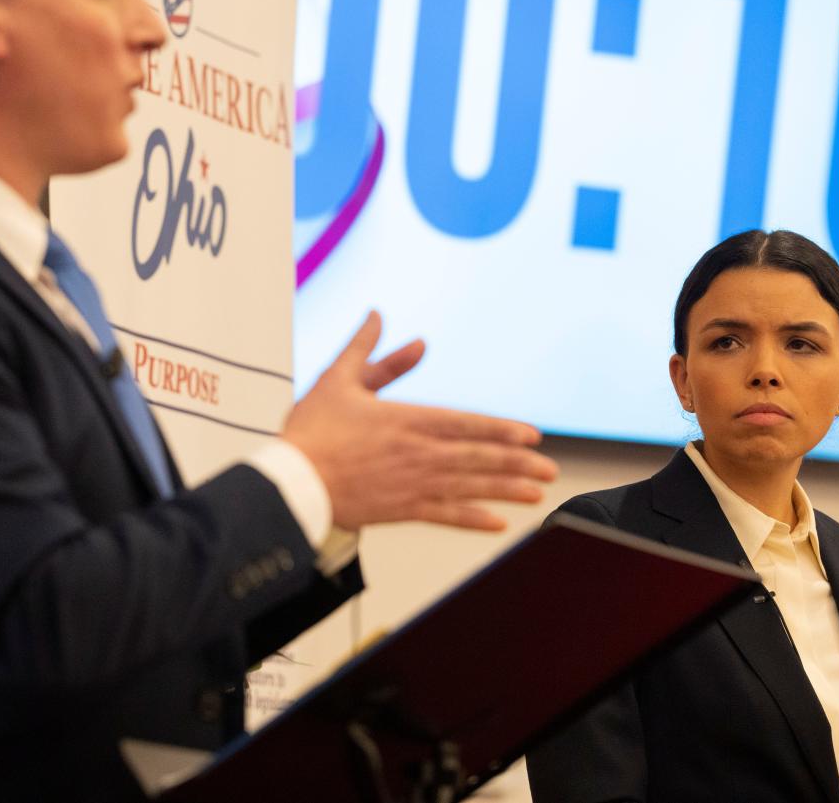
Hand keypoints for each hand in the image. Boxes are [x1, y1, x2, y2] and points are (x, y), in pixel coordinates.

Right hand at [283, 311, 557, 530]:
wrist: (290, 482)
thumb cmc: (312, 430)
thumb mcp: (339, 378)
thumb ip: (368, 350)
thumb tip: (381, 316)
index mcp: (406, 419)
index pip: (466, 424)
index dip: (501, 430)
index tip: (531, 436)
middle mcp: (416, 453)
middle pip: (477, 458)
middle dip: (517, 464)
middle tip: (549, 470)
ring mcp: (410, 484)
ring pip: (468, 487)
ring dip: (506, 490)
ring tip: (536, 494)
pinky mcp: (399, 510)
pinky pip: (444, 516)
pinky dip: (472, 519)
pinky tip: (498, 523)